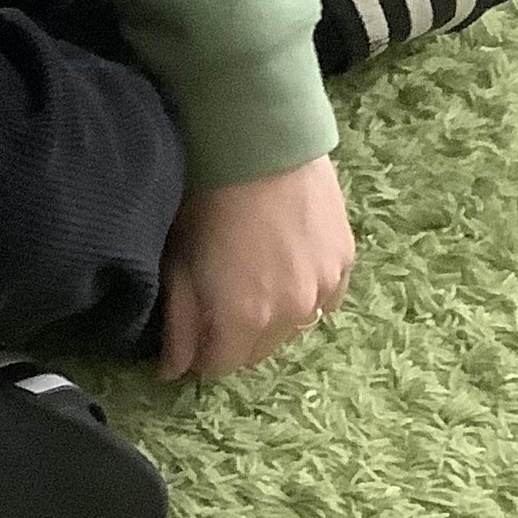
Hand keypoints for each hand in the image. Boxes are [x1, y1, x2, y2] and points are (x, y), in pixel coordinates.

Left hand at [157, 154, 355, 380]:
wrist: (260, 144)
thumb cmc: (205, 201)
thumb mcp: (179, 264)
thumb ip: (180, 324)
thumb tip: (172, 372)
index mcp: (245, 320)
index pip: (223, 367)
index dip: (203, 354)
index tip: (192, 332)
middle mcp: (292, 315)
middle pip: (260, 351)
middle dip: (235, 340)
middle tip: (218, 305)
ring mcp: (325, 288)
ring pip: (295, 326)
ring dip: (272, 319)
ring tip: (252, 283)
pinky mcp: (346, 260)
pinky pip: (325, 298)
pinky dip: (305, 295)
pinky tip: (286, 270)